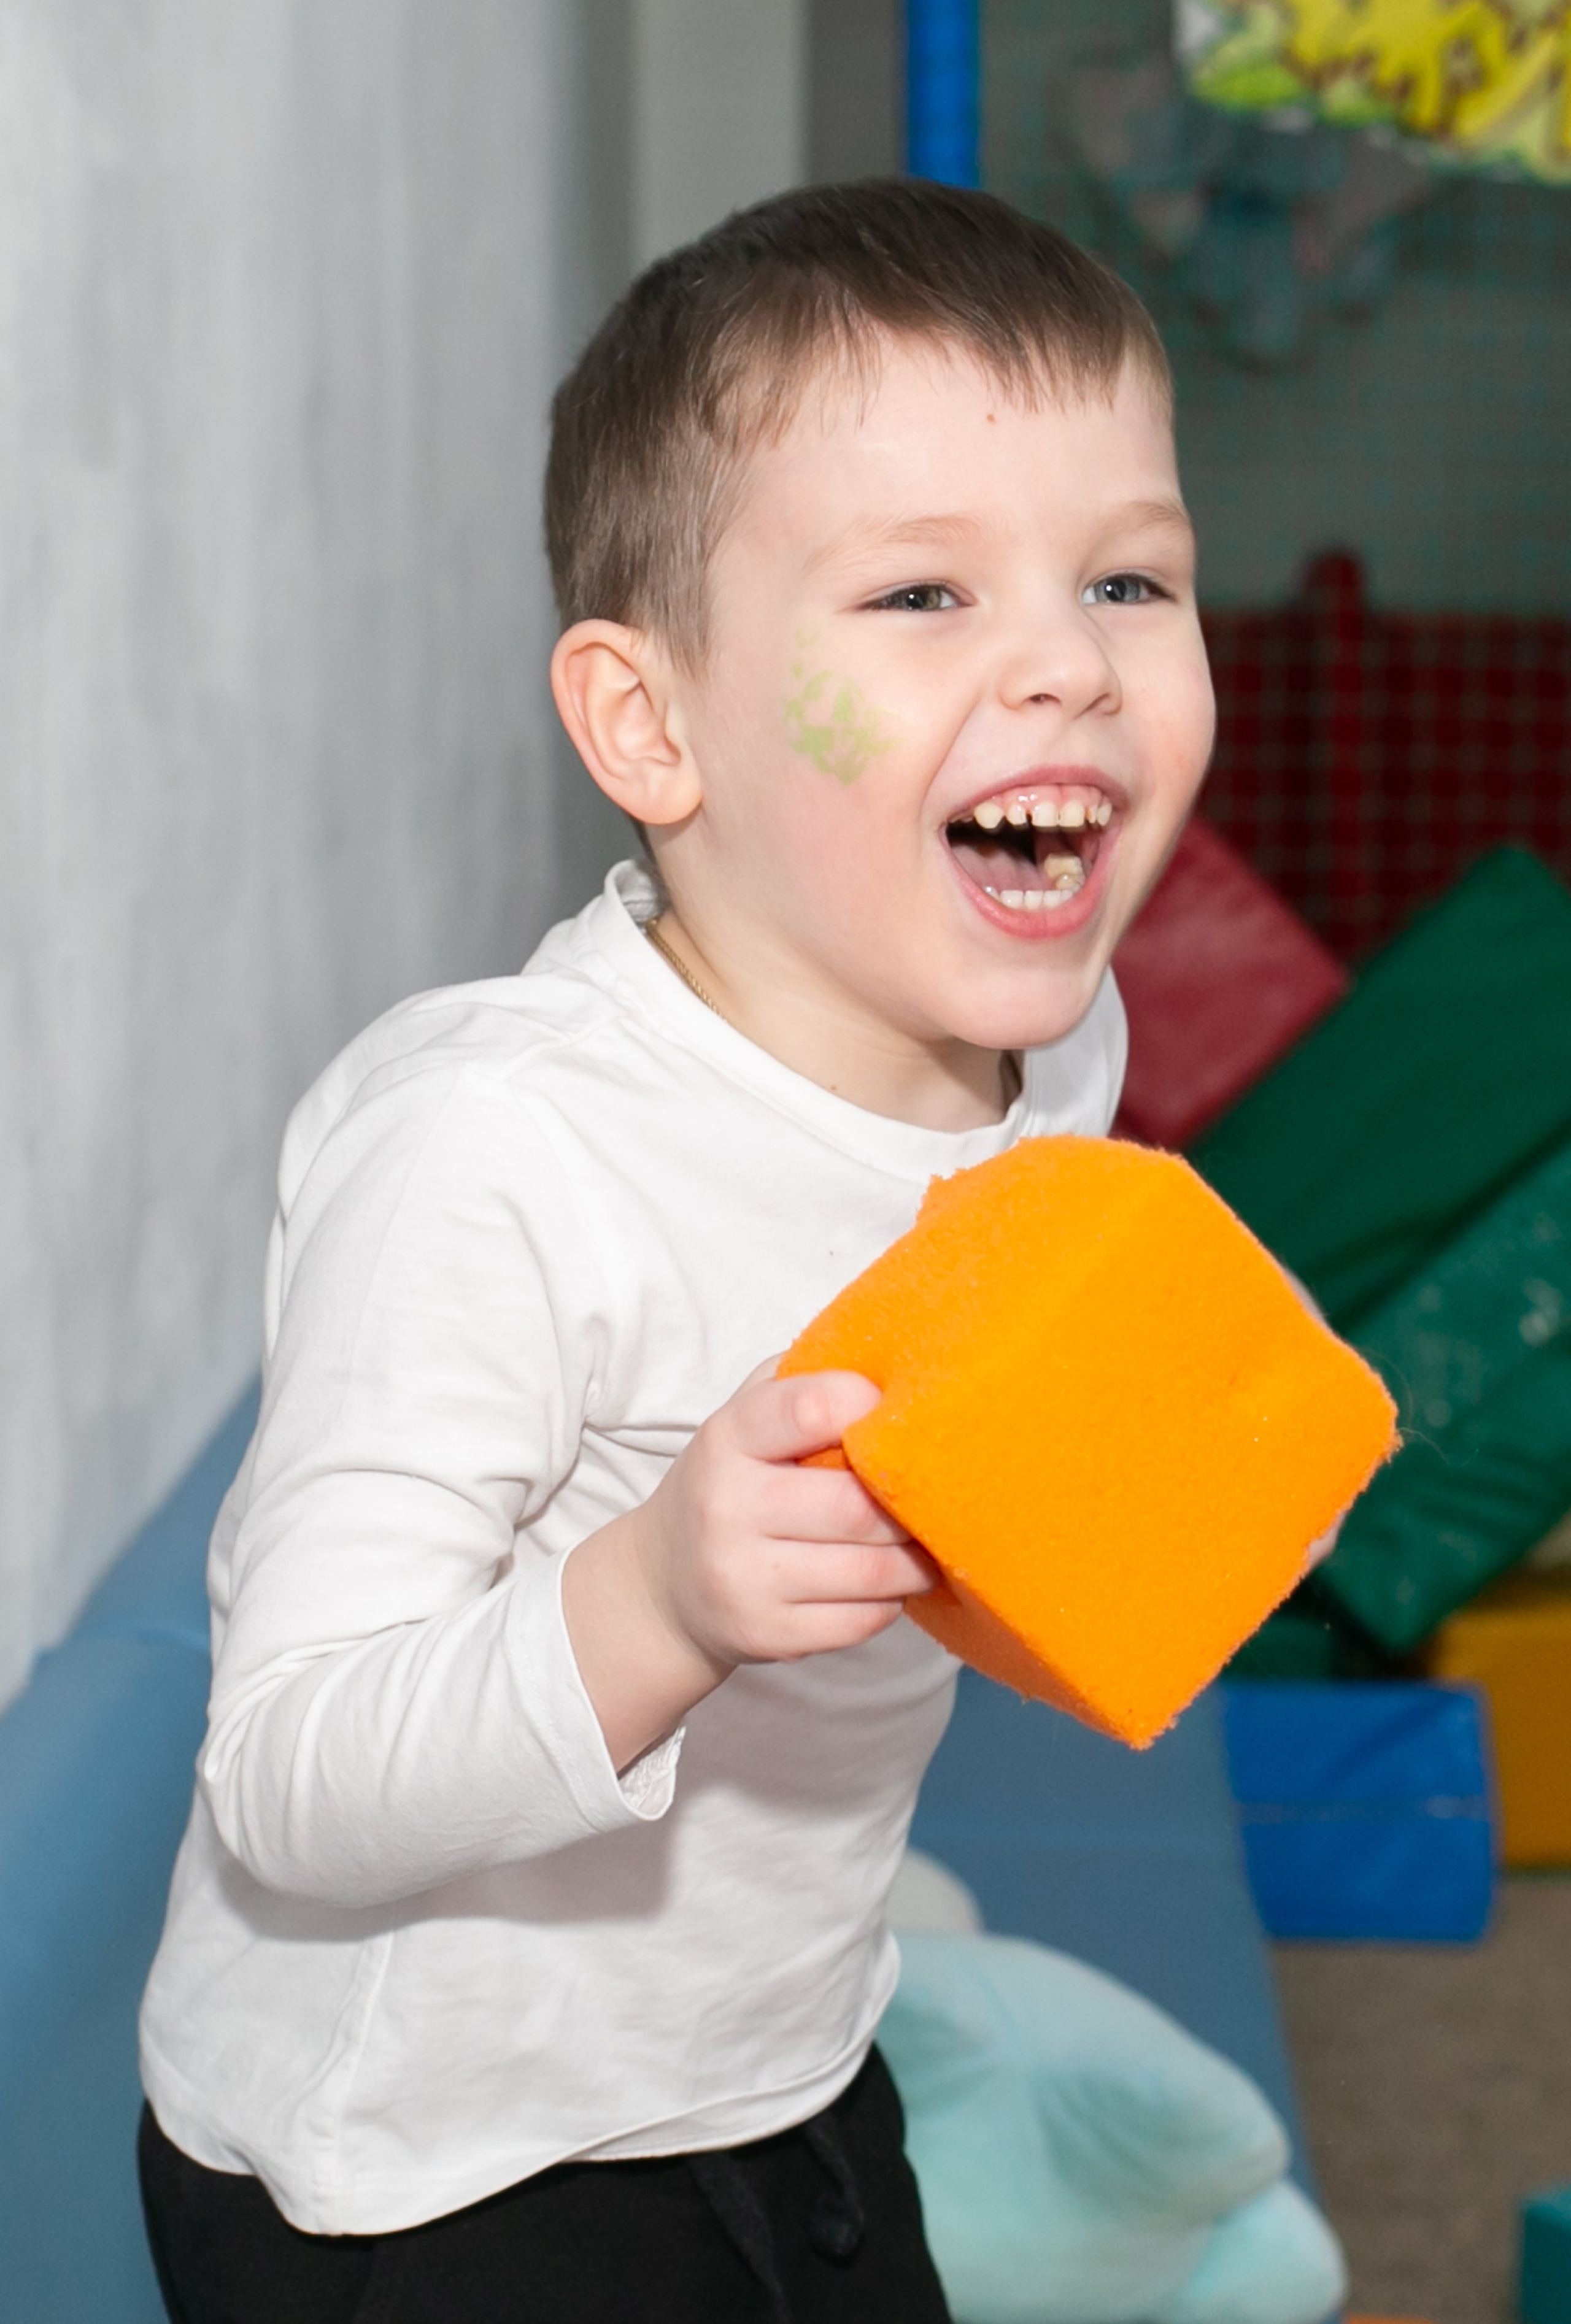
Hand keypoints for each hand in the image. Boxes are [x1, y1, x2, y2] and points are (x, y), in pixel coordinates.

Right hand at [562, 1366, 934, 1770]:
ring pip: (870, 1572)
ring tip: (925, 1546)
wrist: (664, 1585)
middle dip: (907, 1506)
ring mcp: (743, 1579)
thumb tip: (891, 1362)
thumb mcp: (743, 1418)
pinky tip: (888, 1584)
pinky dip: (891, 1602)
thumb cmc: (730, 1483)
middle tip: (936, 1498)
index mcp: (727, 1438)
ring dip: (916, 1561)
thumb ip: (803, 1381)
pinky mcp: (767, 1636)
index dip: (866, 1407)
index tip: (892, 1415)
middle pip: (856, 1506)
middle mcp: (727, 1508)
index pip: (806, 1408)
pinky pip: (862, 1621)